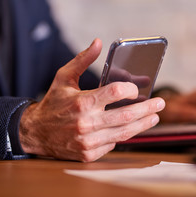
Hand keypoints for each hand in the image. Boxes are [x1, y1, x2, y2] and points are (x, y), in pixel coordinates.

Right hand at [19, 39, 164, 161]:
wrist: (35, 132)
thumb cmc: (52, 102)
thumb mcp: (64, 77)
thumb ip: (83, 60)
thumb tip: (98, 42)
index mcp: (82, 101)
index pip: (116, 93)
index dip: (131, 89)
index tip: (137, 89)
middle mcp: (86, 123)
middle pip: (127, 115)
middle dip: (148, 109)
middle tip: (160, 104)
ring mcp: (88, 141)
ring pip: (124, 132)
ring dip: (143, 124)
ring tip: (153, 117)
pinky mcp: (88, 154)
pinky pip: (113, 144)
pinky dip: (122, 135)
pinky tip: (129, 128)